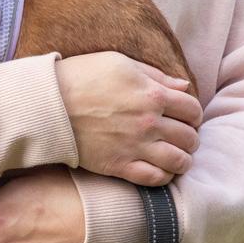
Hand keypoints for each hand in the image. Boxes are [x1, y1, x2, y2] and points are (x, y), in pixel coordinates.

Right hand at [56, 52, 201, 185]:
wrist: (50, 103)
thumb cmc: (83, 76)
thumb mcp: (121, 63)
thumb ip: (155, 75)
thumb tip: (183, 86)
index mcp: (152, 94)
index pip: (192, 109)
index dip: (193, 114)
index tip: (186, 116)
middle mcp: (149, 122)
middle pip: (190, 137)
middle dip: (190, 137)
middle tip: (181, 136)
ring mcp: (135, 146)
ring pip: (179, 161)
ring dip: (182, 159)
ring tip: (175, 155)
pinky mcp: (119, 165)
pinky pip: (155, 179)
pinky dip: (164, 176)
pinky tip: (160, 169)